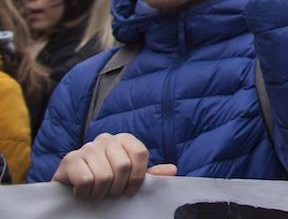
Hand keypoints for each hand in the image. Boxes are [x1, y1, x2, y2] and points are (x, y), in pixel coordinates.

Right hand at [51, 133, 175, 199]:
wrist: (72, 187)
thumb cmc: (105, 181)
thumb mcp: (129, 178)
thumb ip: (150, 174)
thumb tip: (172, 170)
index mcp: (124, 139)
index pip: (140, 153)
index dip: (137, 176)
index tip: (129, 190)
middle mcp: (106, 138)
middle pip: (123, 166)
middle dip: (117, 187)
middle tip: (110, 192)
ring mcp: (87, 147)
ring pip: (104, 176)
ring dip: (100, 192)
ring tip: (96, 191)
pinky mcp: (70, 159)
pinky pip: (86, 181)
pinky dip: (86, 193)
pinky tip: (82, 191)